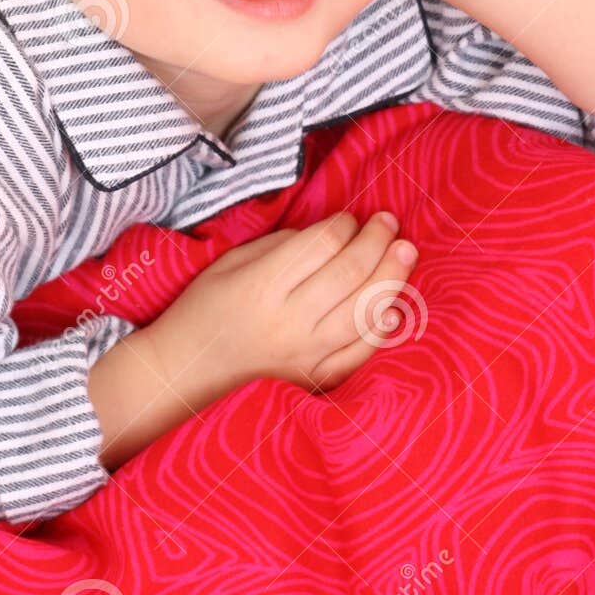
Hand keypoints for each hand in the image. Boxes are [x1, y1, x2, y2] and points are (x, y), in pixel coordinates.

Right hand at [147, 212, 419, 397]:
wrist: (188, 367)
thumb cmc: (207, 305)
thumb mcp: (234, 260)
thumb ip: (284, 245)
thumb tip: (334, 233)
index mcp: (262, 285)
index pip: (322, 245)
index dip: (344, 224)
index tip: (350, 216)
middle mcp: (288, 320)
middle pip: (349, 274)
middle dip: (377, 241)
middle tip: (390, 222)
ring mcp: (304, 354)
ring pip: (363, 312)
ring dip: (390, 278)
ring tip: (406, 251)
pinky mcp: (313, 378)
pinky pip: (357, 354)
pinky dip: (380, 331)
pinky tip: (394, 308)